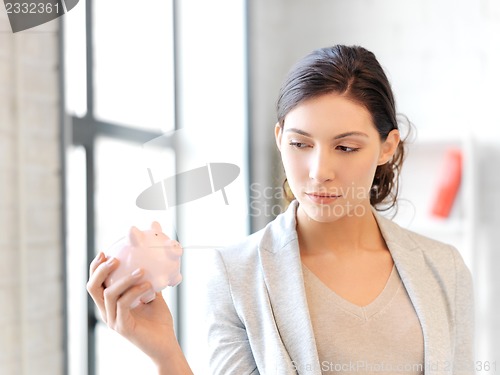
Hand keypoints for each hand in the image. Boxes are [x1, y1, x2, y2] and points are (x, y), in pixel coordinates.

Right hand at [86, 252, 191, 372]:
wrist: (166, 343)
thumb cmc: (158, 321)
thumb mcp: (151, 294)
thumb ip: (147, 280)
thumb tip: (151, 260)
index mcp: (111, 304)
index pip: (96, 284)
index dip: (96, 268)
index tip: (105, 252)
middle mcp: (107, 312)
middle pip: (93, 288)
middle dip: (101, 270)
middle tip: (116, 259)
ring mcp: (113, 320)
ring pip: (109, 294)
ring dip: (124, 279)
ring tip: (141, 270)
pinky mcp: (123, 327)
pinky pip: (123, 304)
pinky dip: (134, 291)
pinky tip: (147, 285)